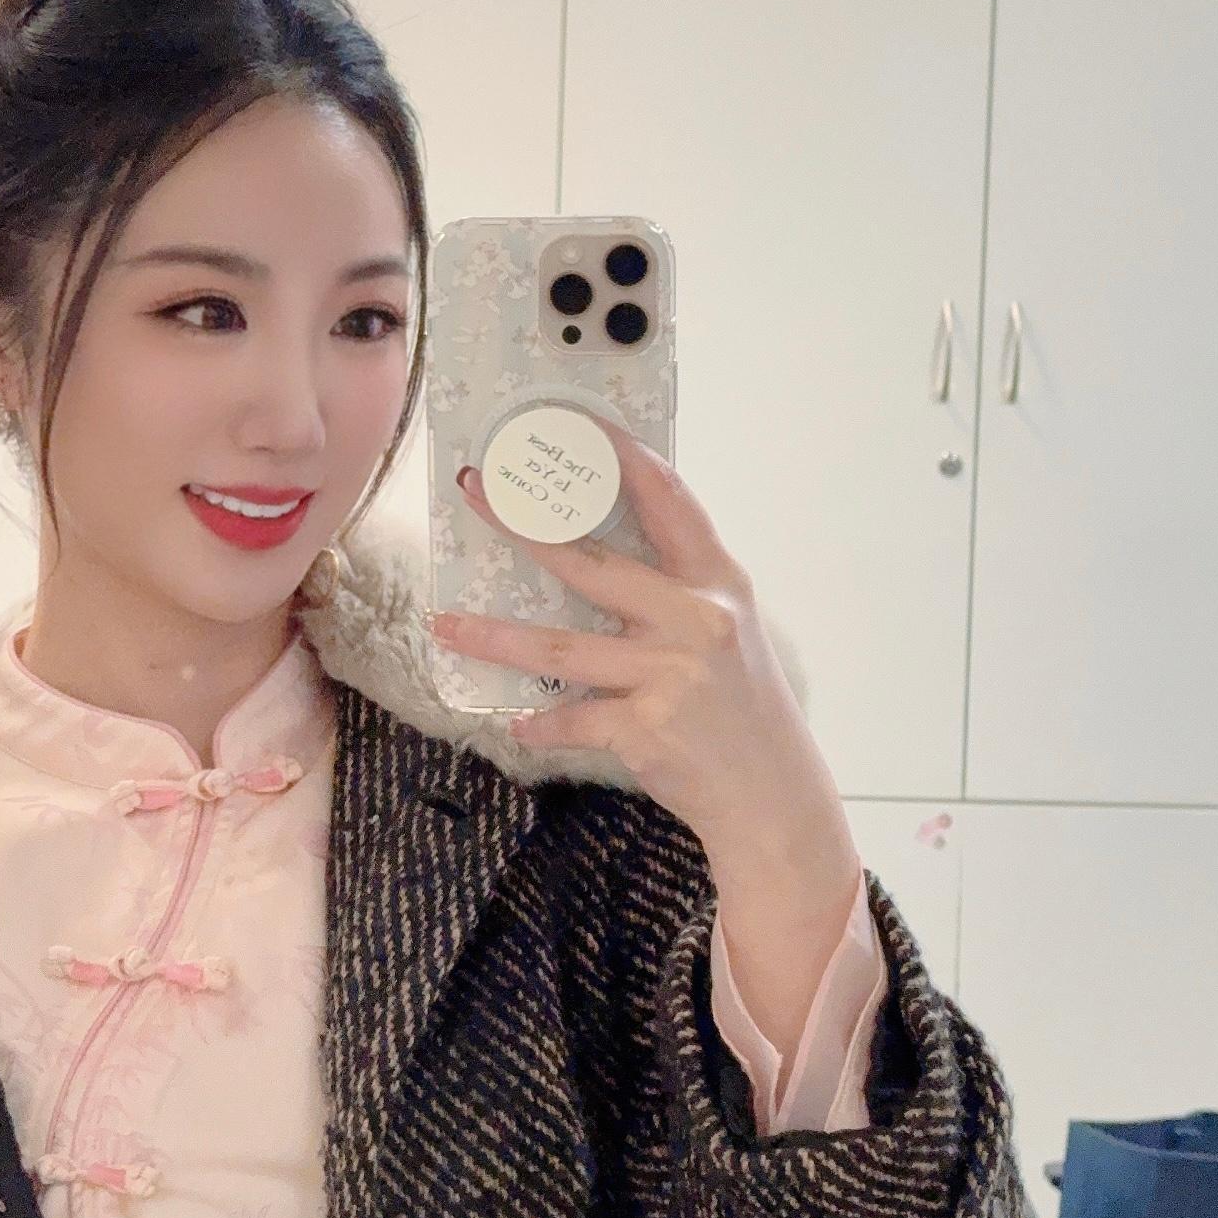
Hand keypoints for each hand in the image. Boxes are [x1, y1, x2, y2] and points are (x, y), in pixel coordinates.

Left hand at [429, 415, 847, 867]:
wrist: (773, 795)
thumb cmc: (745, 708)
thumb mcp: (730, 631)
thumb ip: (677, 589)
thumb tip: (598, 548)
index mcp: (718, 583)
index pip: (667, 498)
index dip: (620, 453)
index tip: (575, 422)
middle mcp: (696, 619)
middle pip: (592, 562)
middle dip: (524, 525)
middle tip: (474, 492)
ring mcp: (670, 674)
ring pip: (561, 648)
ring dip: (496, 637)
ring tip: (445, 625)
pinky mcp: (646, 729)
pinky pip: (572, 718)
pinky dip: (541, 723)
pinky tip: (517, 721)